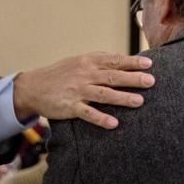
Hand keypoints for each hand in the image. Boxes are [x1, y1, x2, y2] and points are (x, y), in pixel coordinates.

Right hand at [13, 52, 153, 128]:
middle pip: (112, 76)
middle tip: (151, 81)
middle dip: (133, 78)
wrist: (33, 87)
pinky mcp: (70, 107)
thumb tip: (122, 59)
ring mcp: (77, 91)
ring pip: (103, 94)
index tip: (149, 64)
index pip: (114, 61)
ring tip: (139, 101)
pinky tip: (114, 123)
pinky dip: (101, 118)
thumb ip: (98, 61)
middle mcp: (84, 75)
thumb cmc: (59, 74)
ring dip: (122, 98)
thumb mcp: (77, 62)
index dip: (132, 62)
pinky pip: (87, 113)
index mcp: (88, 62)